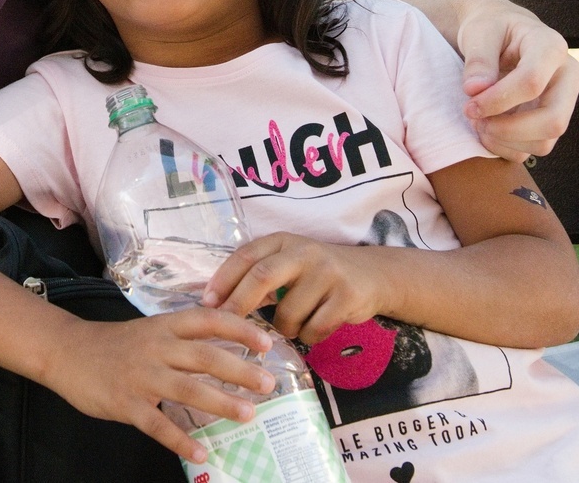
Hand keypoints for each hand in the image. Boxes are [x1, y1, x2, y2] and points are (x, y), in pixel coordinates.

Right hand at [41, 308, 277, 463]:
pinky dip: (180, 440)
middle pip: (204, 356)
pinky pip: (157, 425)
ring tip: (247, 415)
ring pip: (187, 389)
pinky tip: (199, 452)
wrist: (67, 352)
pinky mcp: (126, 403)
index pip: (208, 321)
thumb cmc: (115, 343)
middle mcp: (156, 348)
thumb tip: (227, 347)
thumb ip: (183, 338)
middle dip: (239, 370)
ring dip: (220, 403)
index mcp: (164, 327)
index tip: (267, 341)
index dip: (238, 329)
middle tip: (268, 383)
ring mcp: (141, 376)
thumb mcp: (150, 330)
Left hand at [202, 233, 379, 345]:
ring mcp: (327, 273)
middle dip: (239, 304)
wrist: (372, 275)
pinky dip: (309, 336)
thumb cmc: (318, 273)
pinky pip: (314, 329)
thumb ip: (258, 276)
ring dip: (284, 329)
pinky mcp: (347, 296)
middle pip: (262, 277)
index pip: (246, 256)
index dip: (223, 279)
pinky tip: (317, 326)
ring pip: (288, 313)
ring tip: (294, 324)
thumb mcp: (289, 263)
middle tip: (226, 325)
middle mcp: (304, 252)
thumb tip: (215, 304)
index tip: (206, 302)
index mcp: (283, 241)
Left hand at [454, 0, 578, 161]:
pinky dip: (506, 147)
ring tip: (478, 122)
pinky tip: (488, 129)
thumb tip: (475, 90)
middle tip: (475, 120)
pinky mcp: (552, 119)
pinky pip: (534, 149)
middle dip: (508, 129)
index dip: (497, 100)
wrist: (501, 34)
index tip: (469, 104)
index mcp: (552, 47)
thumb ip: (478, 59)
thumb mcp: (479, 32)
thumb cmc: (491, 29)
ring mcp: (564, 101)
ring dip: (504, 140)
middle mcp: (568, 76)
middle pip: (553, 120)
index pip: (532, 83)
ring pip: (544, 142)